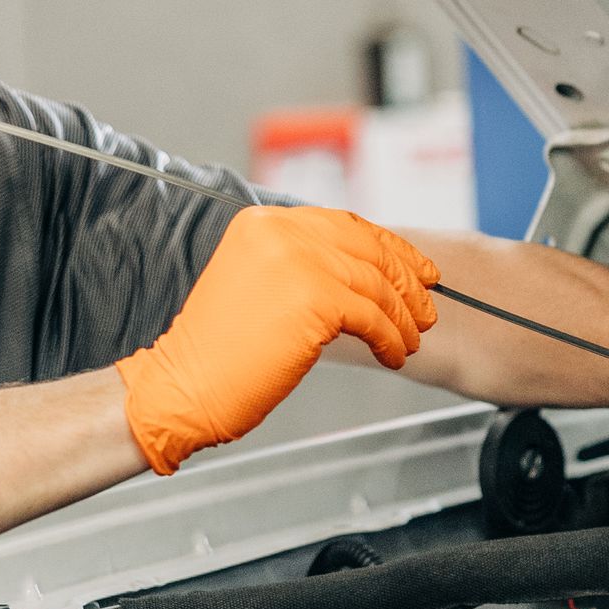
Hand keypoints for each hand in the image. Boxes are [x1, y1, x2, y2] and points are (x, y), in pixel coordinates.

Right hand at [117, 205, 437, 474]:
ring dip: (403, 316)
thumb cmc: (216, 353)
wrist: (182, 386)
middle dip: (406, 279)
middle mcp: (282, 232)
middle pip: (368, 249)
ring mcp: (299, 262)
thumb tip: (360, 276)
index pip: (345, 224)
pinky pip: (373, 316)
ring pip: (376, 285)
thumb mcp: (256, 286)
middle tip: (426, 305)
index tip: (415, 266)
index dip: (388, 246)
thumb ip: (300, 268)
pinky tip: (393, 353)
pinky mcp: (315, 300)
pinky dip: (390, 338)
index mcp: (265, 222)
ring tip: (411, 339)